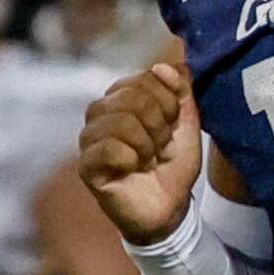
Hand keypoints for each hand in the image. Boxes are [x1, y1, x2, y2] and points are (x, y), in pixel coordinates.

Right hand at [79, 63, 205, 246]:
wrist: (170, 208)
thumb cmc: (174, 164)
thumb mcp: (186, 124)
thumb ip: (181, 91)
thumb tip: (163, 66)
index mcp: (123, 97)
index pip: (146, 78)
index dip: (169, 103)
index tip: (172, 127)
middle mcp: (101, 113)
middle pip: (133, 97)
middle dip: (159, 125)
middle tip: (161, 147)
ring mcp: (90, 139)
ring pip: (121, 121)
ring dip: (147, 144)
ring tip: (148, 159)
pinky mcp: (86, 166)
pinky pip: (107, 148)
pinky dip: (130, 159)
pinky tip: (132, 169)